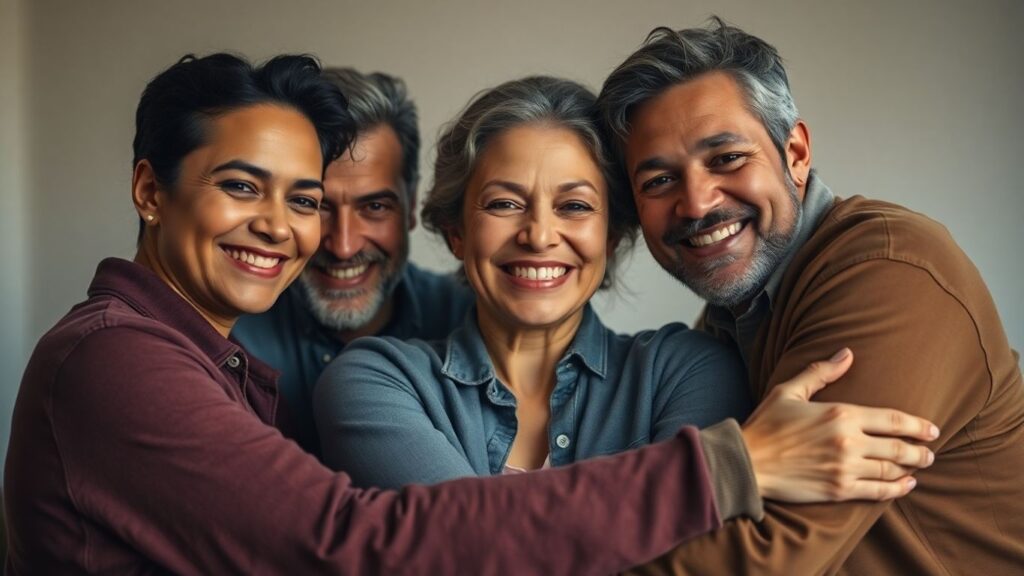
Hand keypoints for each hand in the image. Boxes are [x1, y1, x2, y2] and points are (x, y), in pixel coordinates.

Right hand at [742, 348, 938, 502]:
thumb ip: (821, 372)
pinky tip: (904, 485)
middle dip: (920, 451)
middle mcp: (848, 442)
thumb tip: (847, 354)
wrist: (747, 462)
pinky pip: (878, 491)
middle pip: (899, 448)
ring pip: (891, 470)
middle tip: (930, 452)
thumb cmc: (766, 425)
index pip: (893, 420)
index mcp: (840, 414)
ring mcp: (845, 468)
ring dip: (911, 469)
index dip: (918, 426)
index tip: (932, 429)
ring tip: (919, 468)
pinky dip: (896, 489)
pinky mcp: (839, 490)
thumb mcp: (789, 391)